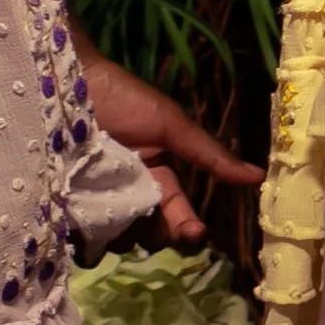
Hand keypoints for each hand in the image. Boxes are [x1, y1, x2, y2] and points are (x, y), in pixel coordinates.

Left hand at [72, 41, 262, 246]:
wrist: (69, 82)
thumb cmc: (123, 99)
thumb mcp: (170, 124)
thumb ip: (209, 154)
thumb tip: (258, 175)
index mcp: (158, 180)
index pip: (178, 215)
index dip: (187, 228)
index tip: (193, 233)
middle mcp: (130, 196)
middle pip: (148, 236)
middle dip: (153, 238)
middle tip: (146, 229)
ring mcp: (97, 202)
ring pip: (115, 240)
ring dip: (118, 240)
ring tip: (111, 222)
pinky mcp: (66, 206)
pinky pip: (78, 236)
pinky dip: (83, 242)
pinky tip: (84, 235)